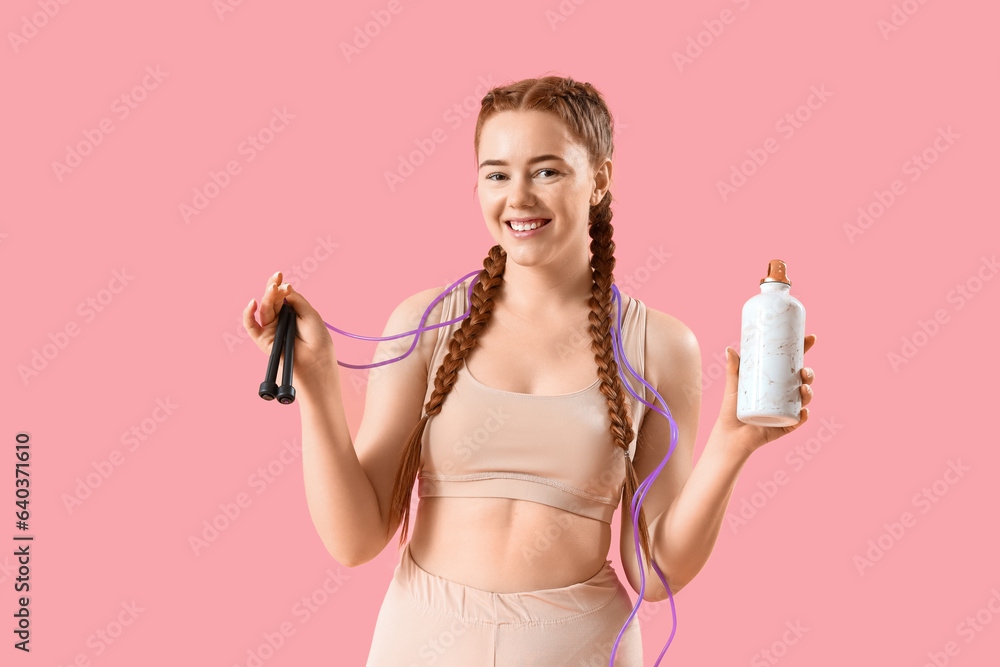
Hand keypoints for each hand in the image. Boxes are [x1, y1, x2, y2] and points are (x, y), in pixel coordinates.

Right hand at [242, 271, 336, 388]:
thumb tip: (284, 287)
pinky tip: (252, 304)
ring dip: (267, 298)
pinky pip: (251, 326)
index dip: (280, 286)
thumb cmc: (317, 339)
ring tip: (274, 288)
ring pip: (264, 310)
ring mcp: (271, 329)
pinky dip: (248, 315)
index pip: (282, 296)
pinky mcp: (263, 340)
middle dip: (273, 288)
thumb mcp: (309, 314)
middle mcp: (280, 320)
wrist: (316, 360)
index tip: (281, 275)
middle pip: (272, 301)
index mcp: (292, 313)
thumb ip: (295, 300)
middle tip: (277, 278)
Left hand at [716, 334, 816, 455]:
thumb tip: (729, 349)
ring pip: (804, 398)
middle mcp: (785, 394)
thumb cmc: (732, 408)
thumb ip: (733, 368)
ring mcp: (787, 409)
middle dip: (809, 374)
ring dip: (809, 393)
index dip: (804, 350)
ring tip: (803, 389)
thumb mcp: (734, 385)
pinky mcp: (785, 425)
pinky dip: (804, 415)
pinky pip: (799, 420)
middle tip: (804, 371)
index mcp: (777, 381)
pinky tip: (804, 411)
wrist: (730, 434)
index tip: (811, 338)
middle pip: (803, 380)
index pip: (793, 364)